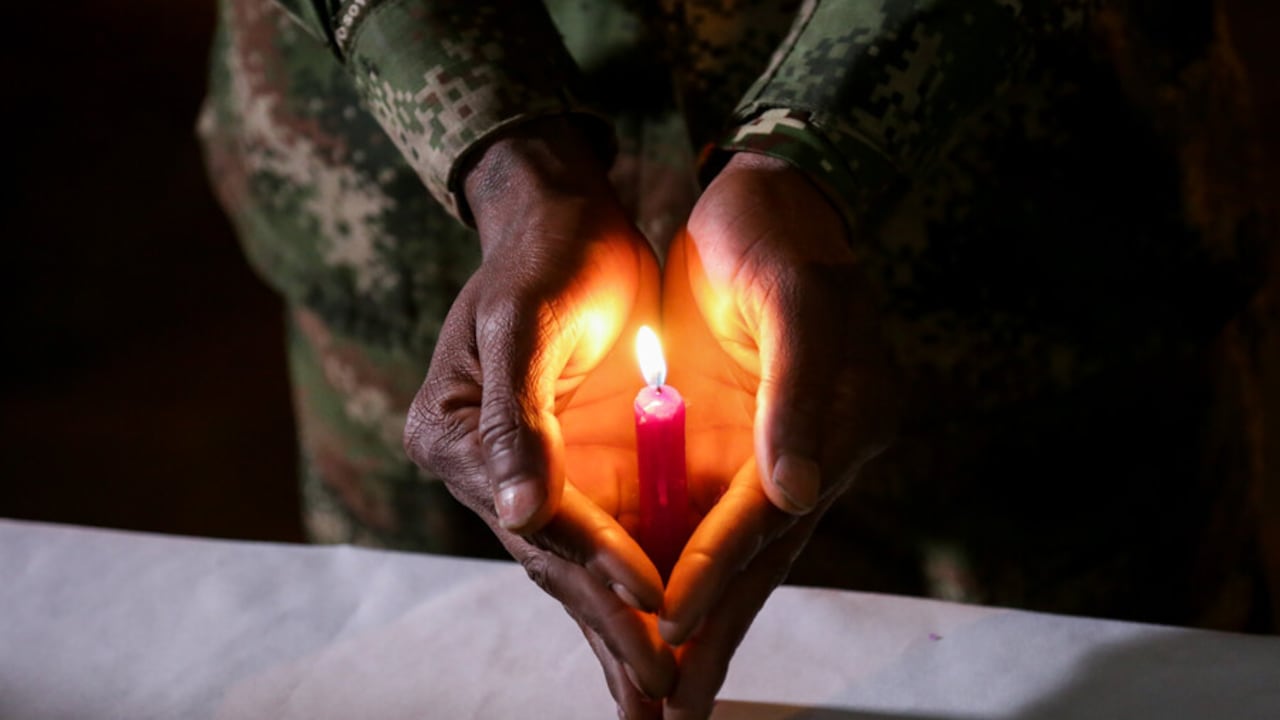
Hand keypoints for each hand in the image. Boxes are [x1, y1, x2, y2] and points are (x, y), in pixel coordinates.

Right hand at [403, 117, 672, 716]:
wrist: (563, 221)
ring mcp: (522, 477)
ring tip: (656, 696)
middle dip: (607, 626)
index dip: (595, 554)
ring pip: (573, 567)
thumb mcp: (525, 319)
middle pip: (551, 558)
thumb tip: (514, 514)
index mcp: (452, 432)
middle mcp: (480, 468)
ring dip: (615, 631)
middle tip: (655, 695)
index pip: (535, 511)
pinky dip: (624, 594)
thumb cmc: (547, 255)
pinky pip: (596, 545)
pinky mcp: (565, 474)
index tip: (652, 595)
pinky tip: (655, 640)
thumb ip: (516, 418)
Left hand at [657, 153, 899, 717]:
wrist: (773, 194)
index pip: (764, 516)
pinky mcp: (749, 444)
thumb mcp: (795, 295)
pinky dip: (695, 576)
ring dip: (705, 624)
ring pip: (739, 556)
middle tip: (673, 712)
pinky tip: (666, 618)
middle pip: (757, 560)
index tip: (670, 627)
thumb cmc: (779, 234)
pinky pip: (720, 524)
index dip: (717, 570)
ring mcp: (782, 454)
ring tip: (670, 695)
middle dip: (714, 633)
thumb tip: (801, 491)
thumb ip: (800, 391)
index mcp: (834, 426)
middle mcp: (812, 455)